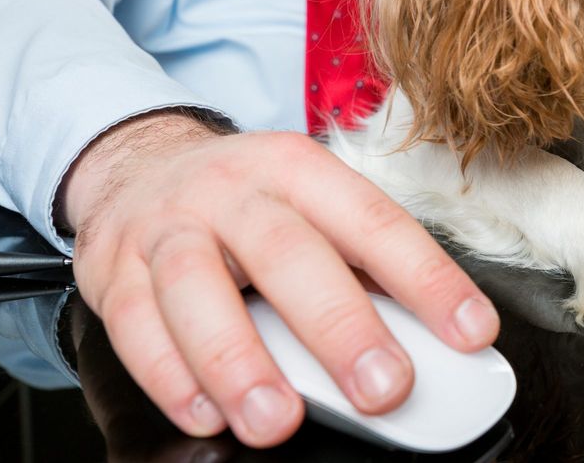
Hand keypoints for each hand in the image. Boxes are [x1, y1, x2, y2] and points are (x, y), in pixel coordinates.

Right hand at [61, 111, 499, 447]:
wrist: (138, 163)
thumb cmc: (244, 199)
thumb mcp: (306, 204)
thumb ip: (358, 266)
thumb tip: (431, 338)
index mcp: (299, 169)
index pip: (374, 221)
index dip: (427, 278)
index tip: (471, 332)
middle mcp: (234, 190)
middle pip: (289, 254)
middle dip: (340, 328)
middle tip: (385, 388)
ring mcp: (169, 227)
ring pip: (198, 288)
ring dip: (240, 361)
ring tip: (278, 420)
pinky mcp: (112, 268)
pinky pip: (135, 323)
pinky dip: (170, 375)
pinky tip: (206, 413)